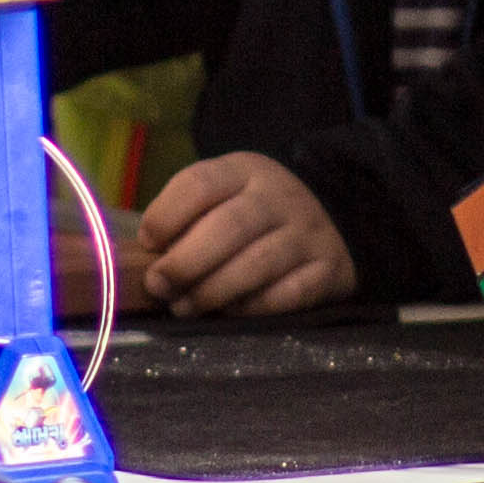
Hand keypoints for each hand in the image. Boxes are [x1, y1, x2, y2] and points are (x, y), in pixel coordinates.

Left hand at [134, 152, 358, 316]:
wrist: (335, 216)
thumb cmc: (257, 213)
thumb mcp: (227, 194)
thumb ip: (190, 216)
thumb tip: (148, 255)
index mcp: (245, 170)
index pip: (200, 183)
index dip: (165, 215)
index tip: (148, 242)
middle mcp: (279, 197)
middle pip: (229, 227)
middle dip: (185, 262)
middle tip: (159, 286)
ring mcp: (307, 233)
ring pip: (257, 264)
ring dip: (212, 291)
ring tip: (184, 306)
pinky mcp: (328, 269)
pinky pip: (287, 295)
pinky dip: (253, 307)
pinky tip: (231, 312)